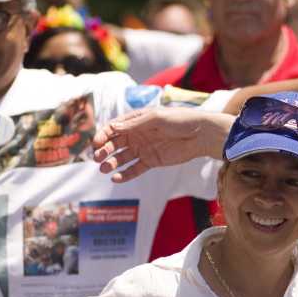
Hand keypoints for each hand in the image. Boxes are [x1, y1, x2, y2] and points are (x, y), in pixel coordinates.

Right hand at [93, 108, 233, 182]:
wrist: (201, 135)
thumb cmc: (181, 120)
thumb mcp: (157, 118)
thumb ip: (135, 124)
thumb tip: (113, 127)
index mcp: (137, 120)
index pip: (113, 128)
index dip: (102, 135)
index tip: (96, 144)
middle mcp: (137, 134)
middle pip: (114, 143)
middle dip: (103, 150)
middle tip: (98, 157)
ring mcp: (143, 148)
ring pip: (121, 157)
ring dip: (111, 163)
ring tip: (104, 169)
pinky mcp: (151, 161)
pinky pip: (134, 169)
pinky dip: (124, 174)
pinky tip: (116, 178)